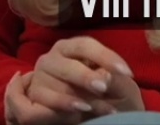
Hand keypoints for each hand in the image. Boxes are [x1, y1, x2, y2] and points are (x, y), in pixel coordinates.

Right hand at [9, 37, 143, 121]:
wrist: (92, 113)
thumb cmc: (107, 94)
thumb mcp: (117, 85)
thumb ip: (112, 78)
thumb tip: (104, 77)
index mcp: (71, 47)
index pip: (85, 46)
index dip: (105, 57)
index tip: (126, 72)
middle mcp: (51, 59)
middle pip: (67, 67)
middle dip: (86, 78)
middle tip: (103, 88)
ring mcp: (39, 79)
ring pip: (58, 88)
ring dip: (80, 100)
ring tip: (104, 109)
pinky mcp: (33, 98)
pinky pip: (44, 106)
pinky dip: (64, 109)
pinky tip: (80, 114)